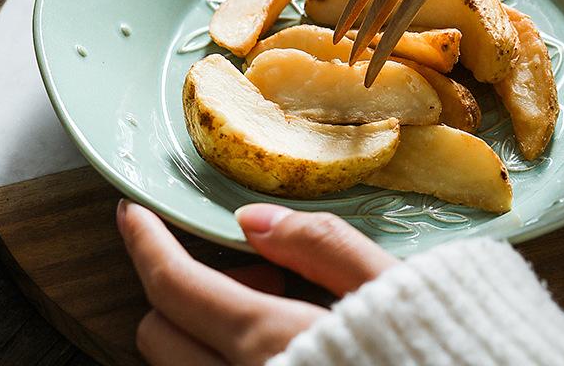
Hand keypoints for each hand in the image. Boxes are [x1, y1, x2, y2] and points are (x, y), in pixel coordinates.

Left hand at [116, 200, 395, 364]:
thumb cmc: (432, 348)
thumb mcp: (388, 287)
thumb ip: (320, 247)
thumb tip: (251, 220)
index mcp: (269, 340)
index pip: (174, 286)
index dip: (144, 241)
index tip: (132, 212)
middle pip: (158, 330)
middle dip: (186, 287)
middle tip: (260, 271)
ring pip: (177, 364)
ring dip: (203, 326)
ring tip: (277, 312)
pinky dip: (218, 355)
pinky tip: (278, 346)